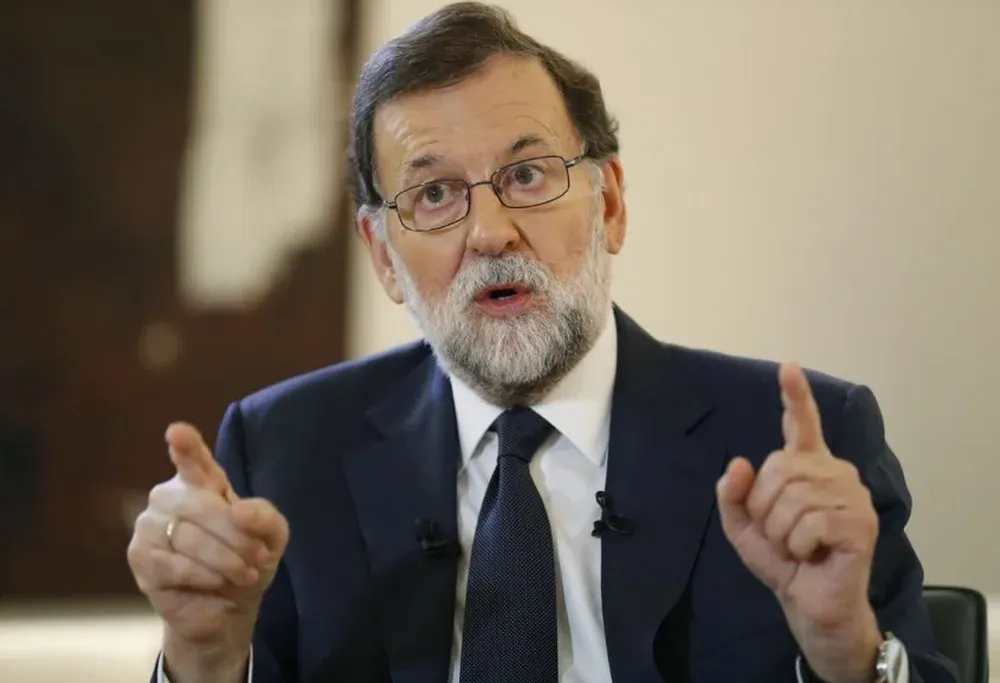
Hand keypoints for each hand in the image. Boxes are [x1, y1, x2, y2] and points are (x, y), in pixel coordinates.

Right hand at [126, 422, 289, 681]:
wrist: (230, 606)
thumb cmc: (249, 559)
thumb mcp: (272, 536)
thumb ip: (264, 517)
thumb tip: (239, 511)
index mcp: (203, 481)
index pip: (192, 459)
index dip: (185, 446)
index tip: (178, 432)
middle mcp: (171, 496)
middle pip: (201, 505)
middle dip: (236, 536)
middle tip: (259, 558)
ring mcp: (150, 525)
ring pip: (188, 537)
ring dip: (225, 560)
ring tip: (244, 574)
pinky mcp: (141, 557)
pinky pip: (173, 564)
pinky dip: (203, 576)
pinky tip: (216, 583)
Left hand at [717, 363, 881, 682]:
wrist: (809, 603)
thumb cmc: (782, 560)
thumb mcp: (743, 526)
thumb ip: (732, 494)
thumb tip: (739, 464)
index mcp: (807, 468)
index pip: (801, 425)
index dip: (795, 396)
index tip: (787, 366)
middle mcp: (834, 472)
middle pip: (779, 468)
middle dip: (764, 507)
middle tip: (780, 533)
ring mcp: (852, 495)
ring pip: (792, 496)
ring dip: (781, 530)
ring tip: (797, 545)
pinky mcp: (861, 522)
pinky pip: (810, 522)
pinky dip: (799, 544)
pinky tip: (812, 554)